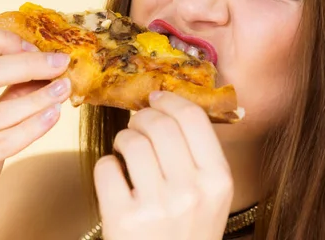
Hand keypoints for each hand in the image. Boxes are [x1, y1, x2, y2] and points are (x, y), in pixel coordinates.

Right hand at [0, 24, 70, 239]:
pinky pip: (2, 142)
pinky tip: (54, 116)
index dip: (3, 40)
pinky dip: (33, 127)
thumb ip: (9, 90)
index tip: (33, 48)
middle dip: (29, 63)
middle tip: (61, 62)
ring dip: (39, 97)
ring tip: (65, 89)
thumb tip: (47, 66)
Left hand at [94, 91, 233, 239]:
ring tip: (125, 151)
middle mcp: (191, 191)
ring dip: (123, 139)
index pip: (193, 118)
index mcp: (218, 180)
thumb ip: (197, 155)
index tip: (157, 98)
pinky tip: (116, 179)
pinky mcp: (123, 219)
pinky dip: (107, 167)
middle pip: (159, 123)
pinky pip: (106, 166)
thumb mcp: (209, 197)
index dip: (170, 100)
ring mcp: (157, 206)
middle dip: (142, 117)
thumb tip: (168, 103)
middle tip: (136, 124)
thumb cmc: (186, 232)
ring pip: (131, 141)